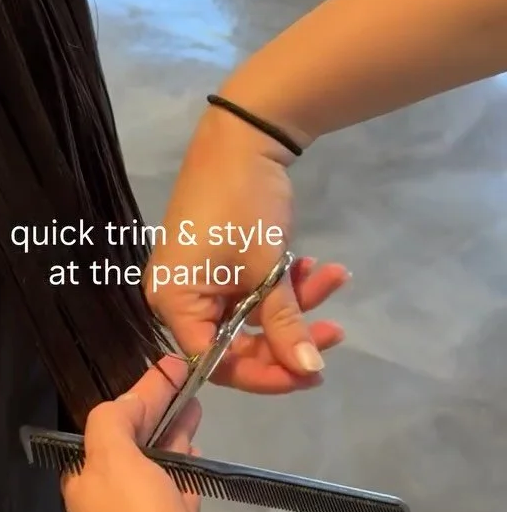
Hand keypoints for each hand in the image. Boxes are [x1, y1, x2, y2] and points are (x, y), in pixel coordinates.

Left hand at [62, 357, 203, 511]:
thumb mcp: (112, 457)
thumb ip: (114, 420)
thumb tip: (132, 401)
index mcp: (84, 477)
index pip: (110, 422)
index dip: (139, 393)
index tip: (170, 368)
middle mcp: (106, 497)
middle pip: (134, 442)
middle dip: (158, 410)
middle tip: (187, 382)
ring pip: (157, 464)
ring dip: (174, 434)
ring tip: (197, 408)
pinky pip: (175, 492)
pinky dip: (184, 468)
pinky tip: (195, 454)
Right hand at [145, 107, 348, 392]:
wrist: (243, 136)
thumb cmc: (243, 204)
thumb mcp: (268, 269)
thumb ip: (286, 324)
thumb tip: (310, 370)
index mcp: (175, 303)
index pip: (218, 362)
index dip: (266, 375)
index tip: (311, 373)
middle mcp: (180, 298)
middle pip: (238, 342)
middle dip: (290, 336)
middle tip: (336, 334)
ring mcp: (200, 280)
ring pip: (253, 315)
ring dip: (296, 302)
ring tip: (333, 278)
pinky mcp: (219, 264)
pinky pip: (252, 290)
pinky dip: (285, 283)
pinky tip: (316, 266)